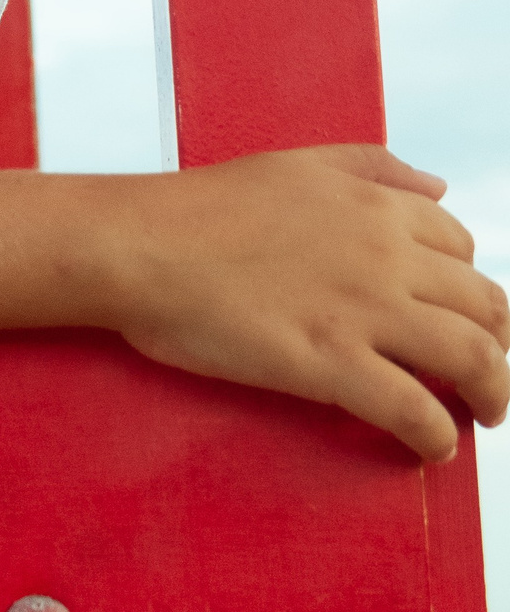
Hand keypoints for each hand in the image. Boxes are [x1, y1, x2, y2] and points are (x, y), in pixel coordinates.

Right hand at [102, 145, 509, 460]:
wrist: (138, 246)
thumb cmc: (196, 208)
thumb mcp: (294, 164)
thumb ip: (371, 167)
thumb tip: (437, 186)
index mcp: (378, 207)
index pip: (462, 249)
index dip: (467, 287)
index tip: (457, 313)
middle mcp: (388, 256)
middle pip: (488, 307)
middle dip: (502, 344)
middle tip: (487, 374)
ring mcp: (365, 313)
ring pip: (475, 359)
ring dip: (494, 393)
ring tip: (484, 415)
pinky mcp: (333, 365)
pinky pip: (415, 411)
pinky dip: (437, 436)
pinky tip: (432, 448)